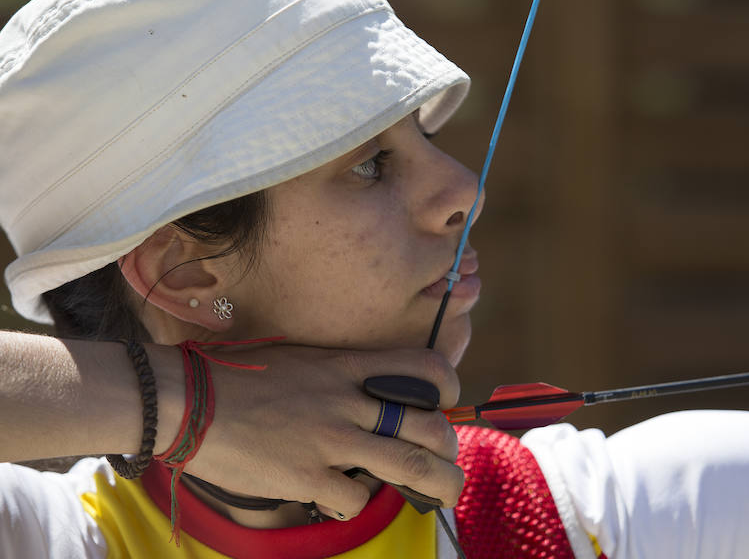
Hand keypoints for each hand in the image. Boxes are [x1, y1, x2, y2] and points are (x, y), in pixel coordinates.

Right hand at [182, 345, 462, 518]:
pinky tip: (341, 496)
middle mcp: (347, 400)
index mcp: (346, 366)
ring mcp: (330, 439)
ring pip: (411, 464)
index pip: (423, 368)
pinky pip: (355, 498)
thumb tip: (371, 398)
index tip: (447, 403)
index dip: (448, 388)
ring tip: (446, 494)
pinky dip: (357, 502)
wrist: (184, 399)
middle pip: (429, 425)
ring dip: (440, 484)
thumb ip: (339, 376)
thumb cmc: (236, 376)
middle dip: (450, 449)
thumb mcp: (299, 359)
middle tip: (449, 462)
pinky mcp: (308, 476)